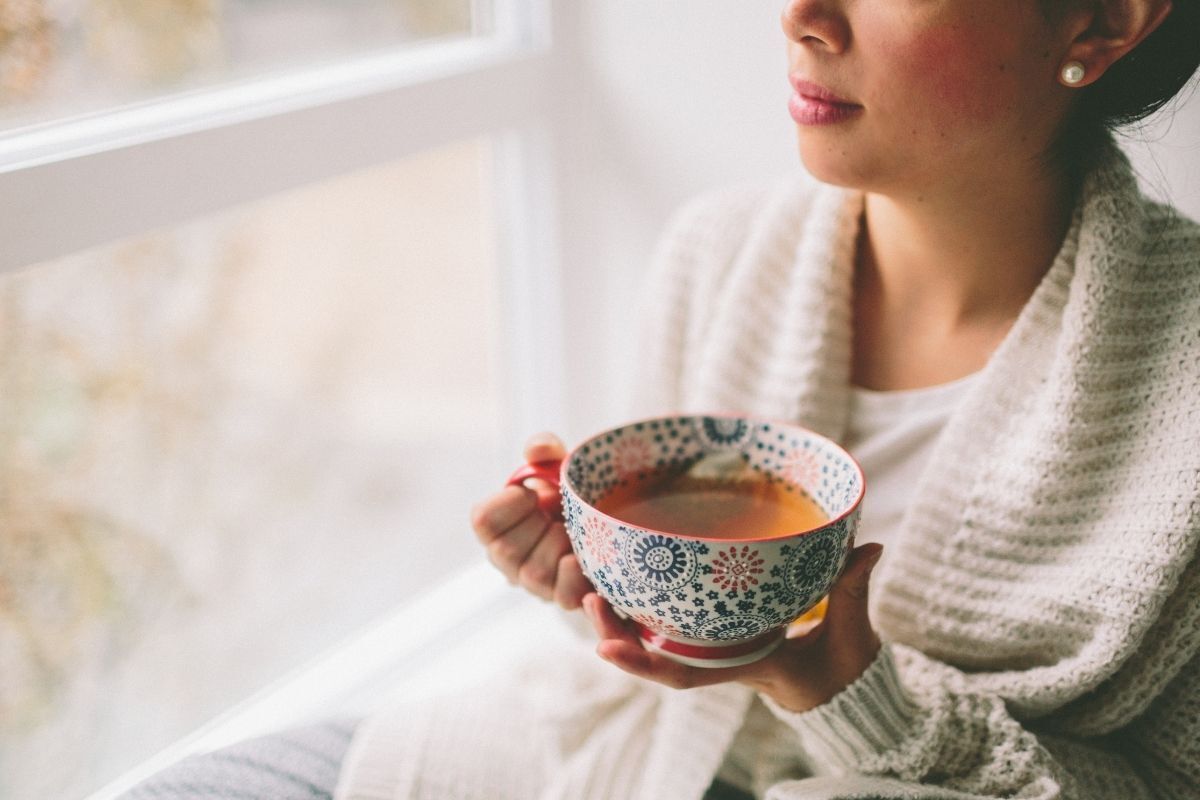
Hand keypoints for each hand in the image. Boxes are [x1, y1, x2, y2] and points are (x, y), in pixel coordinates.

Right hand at [470, 433, 591, 608]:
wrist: (606, 520)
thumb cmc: (568, 494)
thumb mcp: (556, 466)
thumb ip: (544, 449)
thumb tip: (539, 449)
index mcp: (497, 526)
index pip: (483, 521)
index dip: (509, 503)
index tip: (531, 493)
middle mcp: (508, 560)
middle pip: (506, 551)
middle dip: (537, 524)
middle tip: (557, 513)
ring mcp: (536, 584)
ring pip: (536, 573)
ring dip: (561, 545)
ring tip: (575, 532)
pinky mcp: (565, 598)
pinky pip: (566, 597)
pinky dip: (579, 580)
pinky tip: (586, 566)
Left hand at [582, 543, 884, 712]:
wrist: (848, 687)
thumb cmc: (845, 665)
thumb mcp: (852, 631)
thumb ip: (853, 588)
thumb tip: (868, 548)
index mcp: (746, 665)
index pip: (687, 674)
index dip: (645, 663)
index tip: (605, 649)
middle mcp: (722, 659)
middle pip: (657, 656)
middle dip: (617, 633)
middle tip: (588, 600)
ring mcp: (719, 647)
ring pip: (658, 640)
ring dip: (622, 618)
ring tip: (590, 589)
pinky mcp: (721, 631)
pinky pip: (676, 624)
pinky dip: (646, 608)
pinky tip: (623, 581)